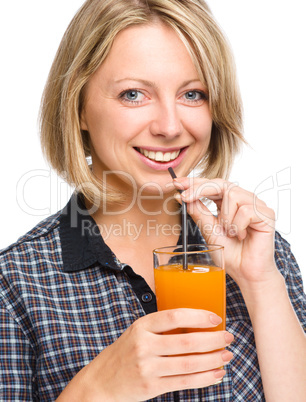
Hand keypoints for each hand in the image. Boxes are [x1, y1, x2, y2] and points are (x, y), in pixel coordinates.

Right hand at [79, 309, 233, 400]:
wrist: (100, 382)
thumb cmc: (125, 352)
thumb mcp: (138, 332)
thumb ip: (161, 328)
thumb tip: (198, 325)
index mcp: (141, 326)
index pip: (174, 316)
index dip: (198, 316)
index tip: (216, 318)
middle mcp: (144, 345)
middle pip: (186, 342)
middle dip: (213, 340)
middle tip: (228, 337)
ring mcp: (147, 368)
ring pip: (189, 364)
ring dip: (213, 360)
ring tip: (227, 356)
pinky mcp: (151, 387)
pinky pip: (184, 383)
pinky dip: (204, 378)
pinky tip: (216, 374)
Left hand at [173, 177, 278, 288]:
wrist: (245, 272)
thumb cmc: (230, 253)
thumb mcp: (208, 230)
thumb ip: (198, 212)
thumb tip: (182, 196)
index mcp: (230, 202)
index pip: (213, 185)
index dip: (195, 182)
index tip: (177, 183)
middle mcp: (244, 199)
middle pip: (221, 183)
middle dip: (200, 189)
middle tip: (186, 197)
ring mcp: (257, 205)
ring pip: (232, 195)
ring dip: (224, 217)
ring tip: (229, 232)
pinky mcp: (267, 214)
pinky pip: (245, 210)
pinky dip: (237, 226)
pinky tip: (241, 236)